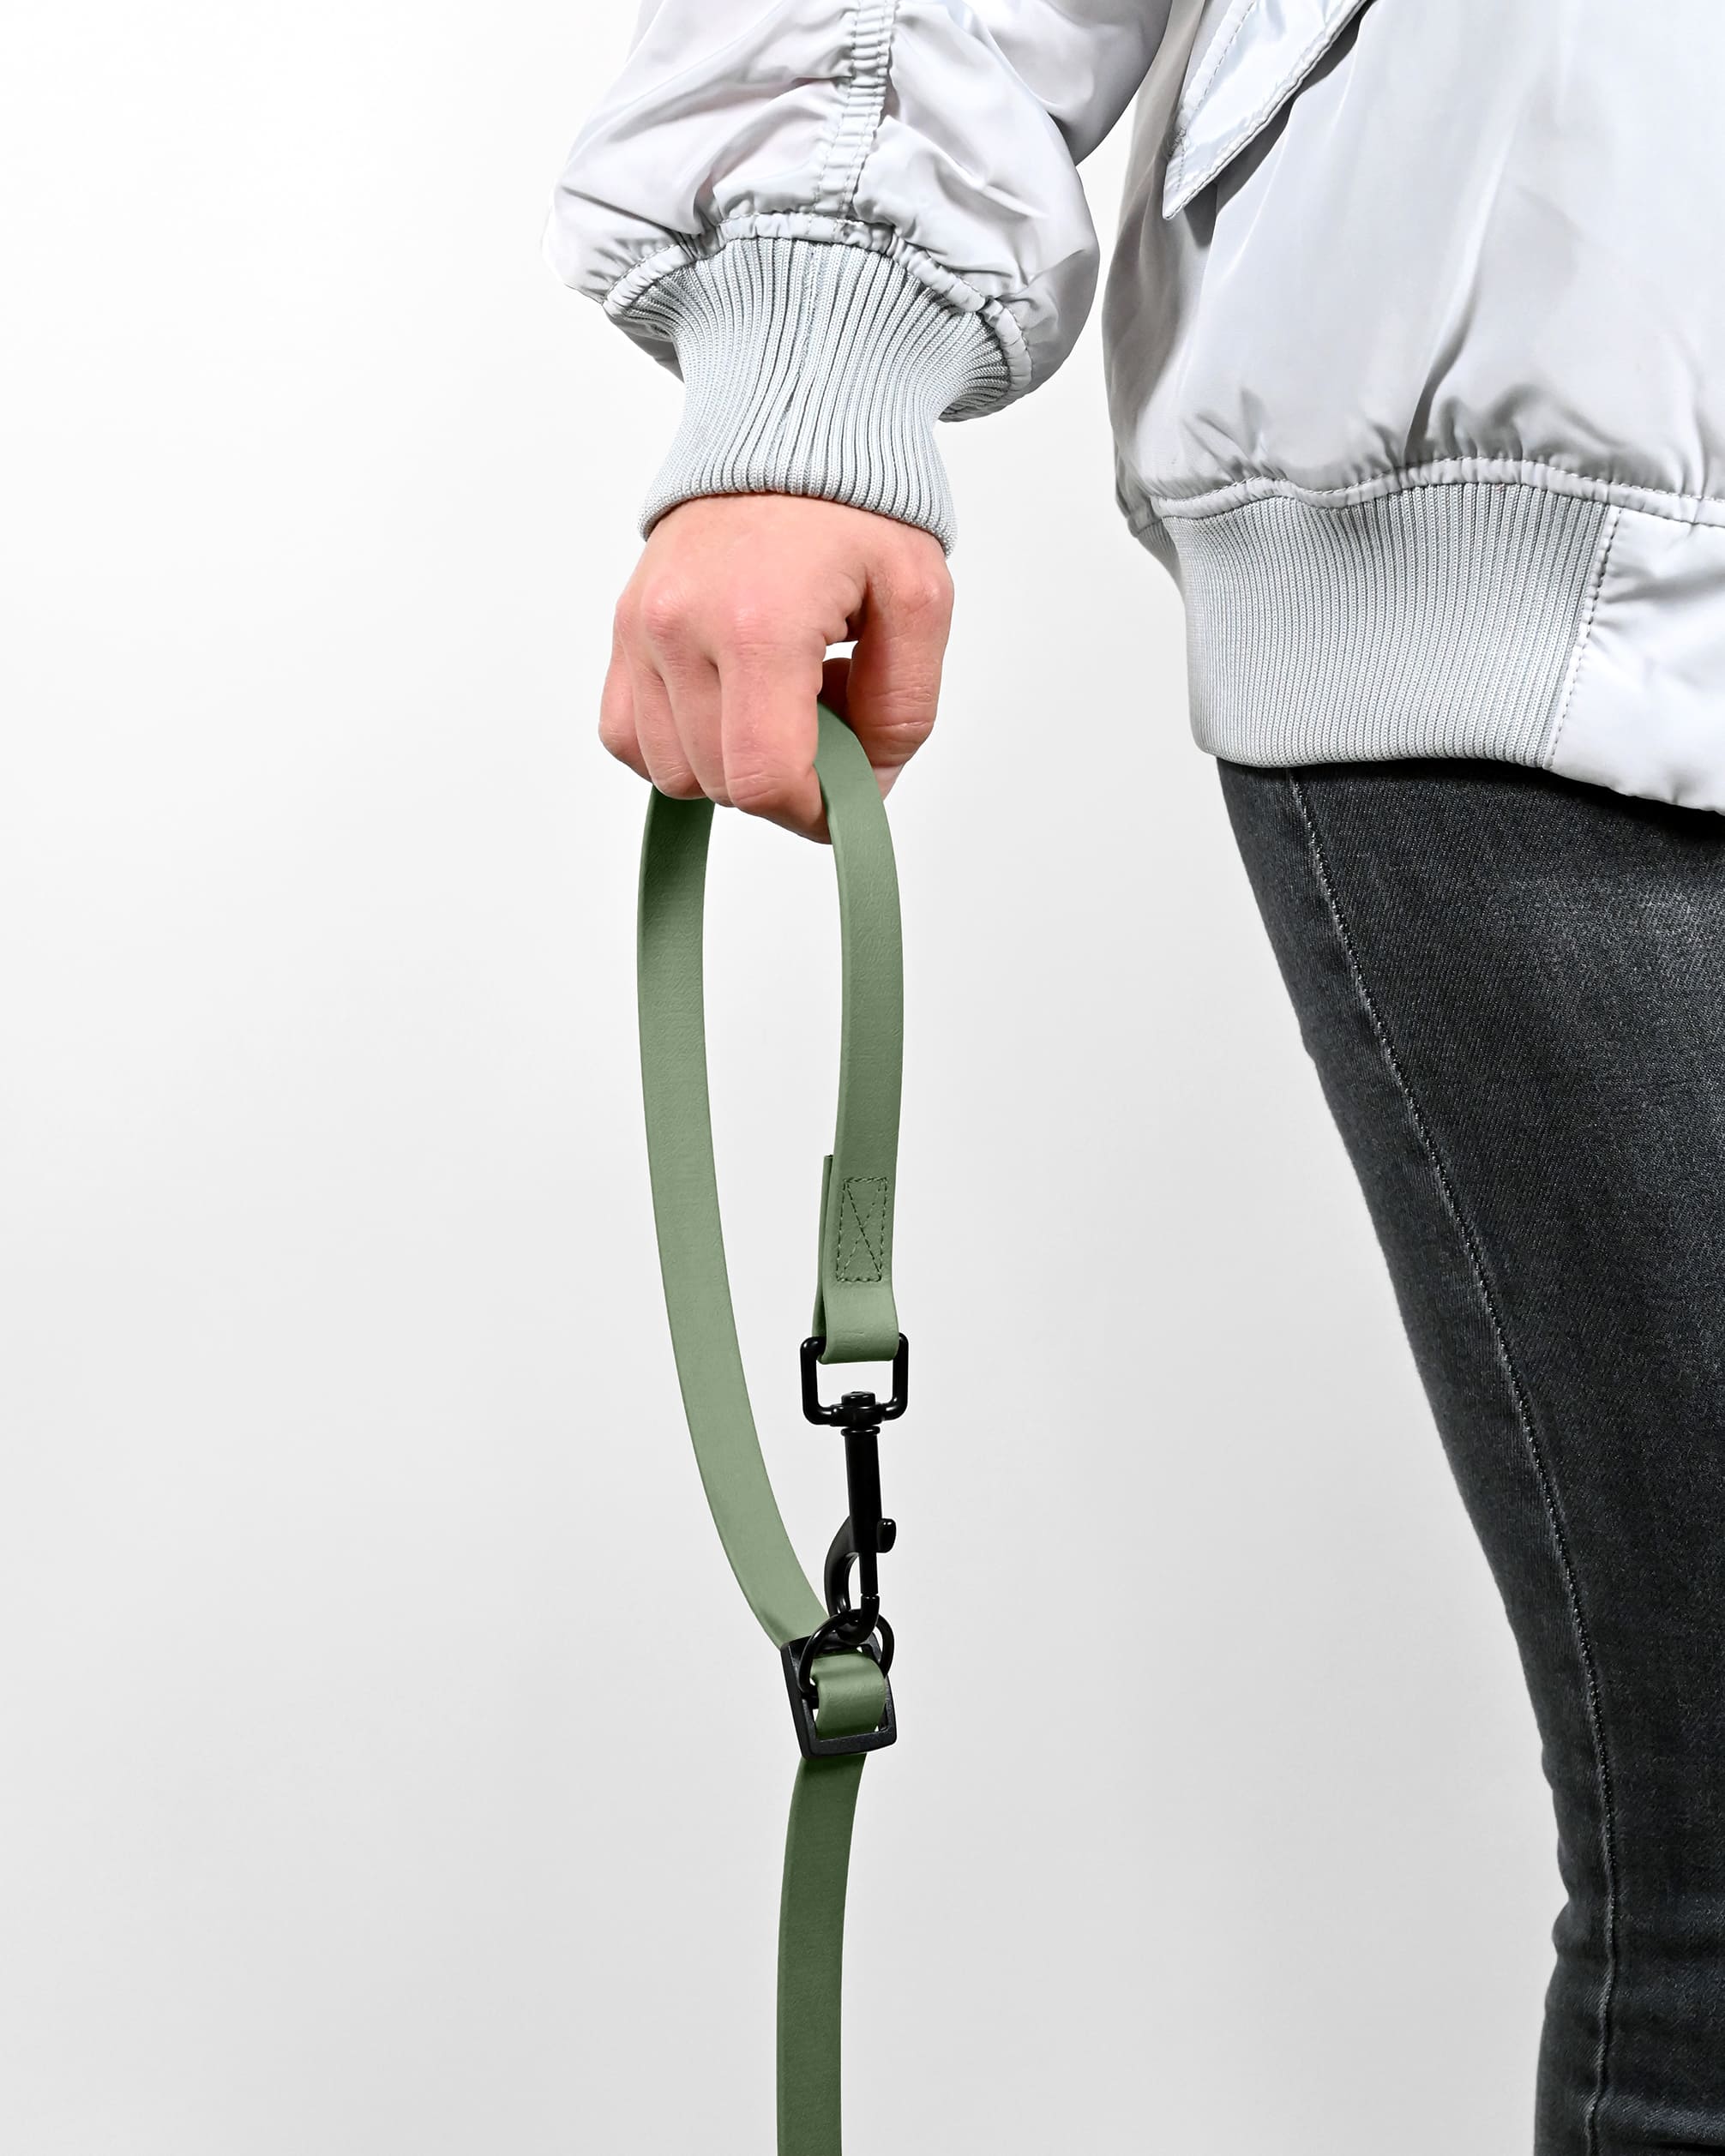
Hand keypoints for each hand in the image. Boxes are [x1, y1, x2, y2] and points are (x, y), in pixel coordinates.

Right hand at [601, 494, 952, 838]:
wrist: (786, 423)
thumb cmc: (855, 502)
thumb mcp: (920, 601)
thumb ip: (903, 711)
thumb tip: (865, 788)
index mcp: (758, 621)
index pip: (763, 778)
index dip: (812, 812)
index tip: (846, 796)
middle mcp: (680, 627)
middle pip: (720, 784)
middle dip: (784, 779)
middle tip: (827, 713)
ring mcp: (639, 628)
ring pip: (671, 773)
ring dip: (731, 761)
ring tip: (779, 694)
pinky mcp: (619, 630)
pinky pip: (629, 738)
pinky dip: (679, 744)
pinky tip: (728, 700)